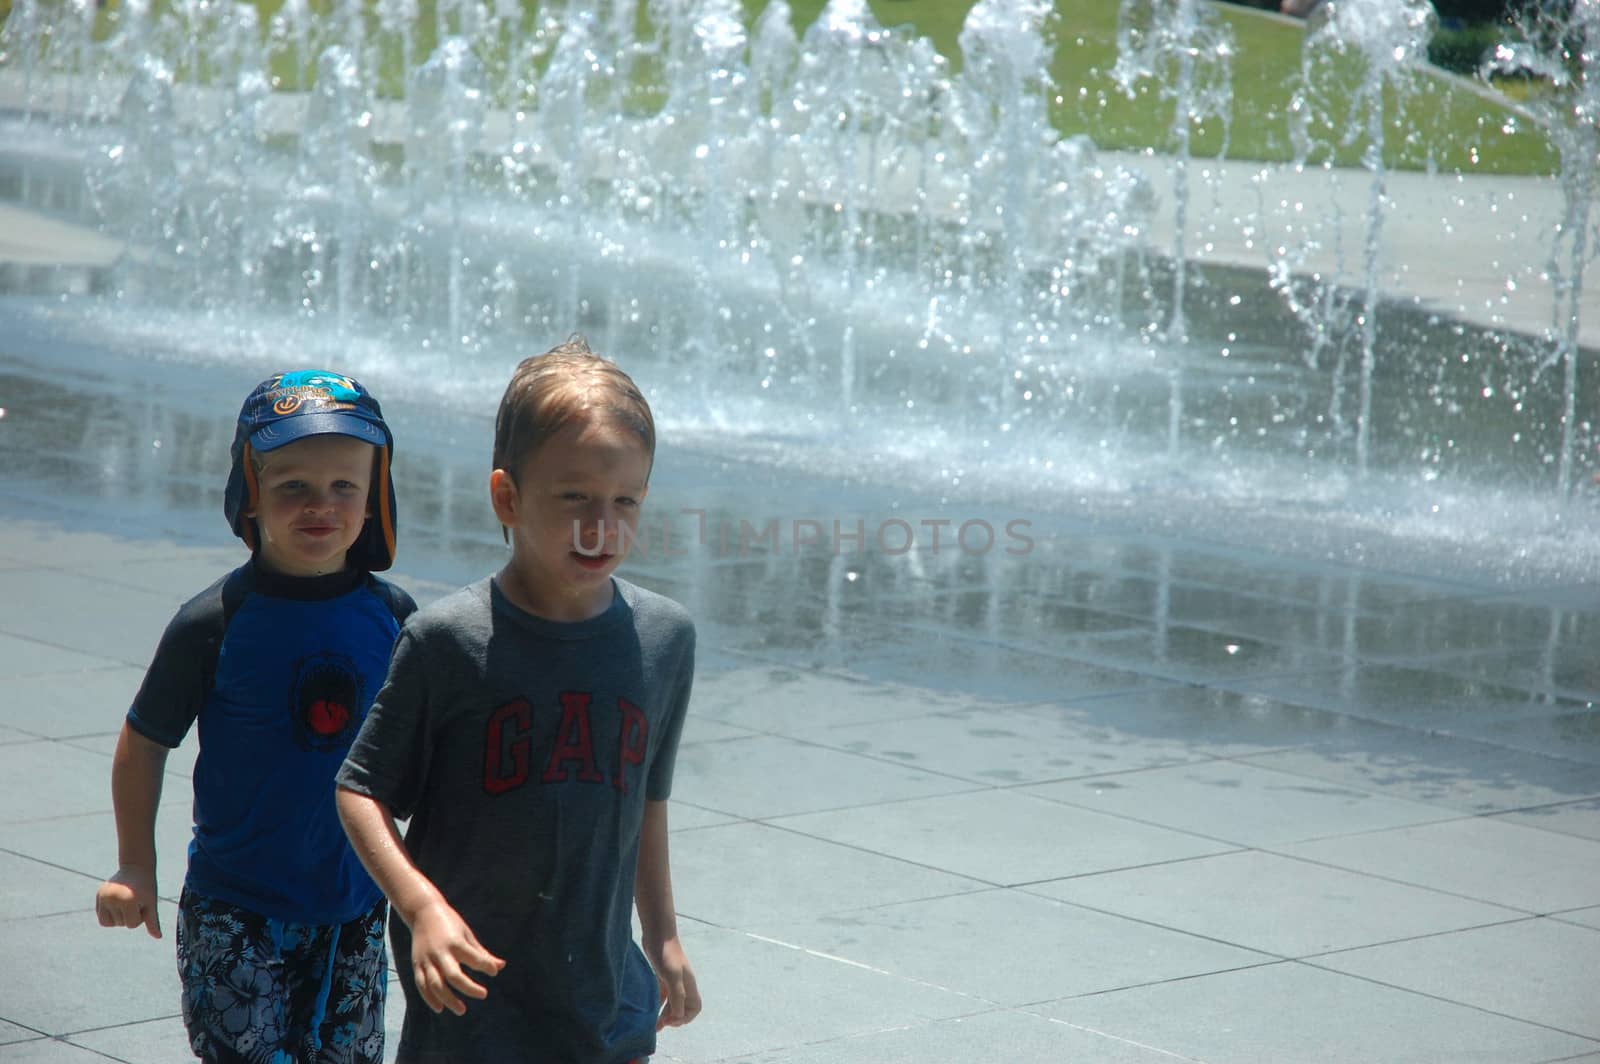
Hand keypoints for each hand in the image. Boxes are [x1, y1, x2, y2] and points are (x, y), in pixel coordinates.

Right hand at [95, 866, 160, 938]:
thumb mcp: (151, 902)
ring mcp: (103, 897)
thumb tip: (158, 937)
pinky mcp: (98, 896)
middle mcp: (112, 898)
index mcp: (127, 900)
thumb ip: (153, 921)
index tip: (143, 902)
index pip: (132, 924)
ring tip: (126, 902)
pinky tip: (118, 903)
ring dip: (120, 917)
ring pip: (110, 923)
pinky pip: (102, 918)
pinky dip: (110, 915)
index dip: (141, 916)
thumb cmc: (147, 886)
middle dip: (130, 915)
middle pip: (121, 924)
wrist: (136, 867)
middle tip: (135, 899)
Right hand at [407, 899, 505, 1015]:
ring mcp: (427, 959)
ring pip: (435, 985)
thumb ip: (482, 953)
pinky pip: (421, 985)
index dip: (485, 966)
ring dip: (448, 1000)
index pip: (473, 958)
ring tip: (462, 1010)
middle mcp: (440, 952)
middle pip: (453, 976)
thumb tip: (501, 967)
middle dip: (469, 988)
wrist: (423, 912)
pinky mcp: (416, 964)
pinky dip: (429, 998)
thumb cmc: (450, 923)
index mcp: (455, 942)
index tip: (494, 972)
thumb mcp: (467, 934)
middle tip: (484, 994)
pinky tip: (440, 1008)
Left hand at [647, 937, 700, 1030]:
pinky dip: (658, 1004)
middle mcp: (683, 984)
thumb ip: (677, 995)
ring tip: (654, 1024)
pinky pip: (663, 995)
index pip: (694, 1007)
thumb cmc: (665, 953)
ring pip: (672, 1002)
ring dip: (665, 1014)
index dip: (684, 1017)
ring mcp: (672, 979)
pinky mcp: (662, 975)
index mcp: (688, 985)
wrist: (657, 933)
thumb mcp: (672, 976)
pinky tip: (650, 1009)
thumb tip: (678, 1015)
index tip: (670, 1019)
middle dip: (673, 1018)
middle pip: (683, 1007)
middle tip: (658, 1025)